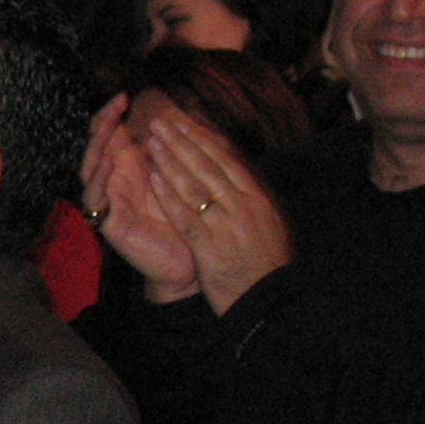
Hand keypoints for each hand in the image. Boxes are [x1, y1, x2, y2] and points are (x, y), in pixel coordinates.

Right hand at [79, 94, 195, 301]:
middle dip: (102, 125)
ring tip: (105, 130)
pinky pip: (96, 200)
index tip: (123, 96)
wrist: (190, 261)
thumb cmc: (184, 217)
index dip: (111, 115)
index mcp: (128, 168)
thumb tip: (169, 114)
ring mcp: (108, 203)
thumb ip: (167, 150)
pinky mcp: (109, 224)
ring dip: (96, 149)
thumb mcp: (177, 175)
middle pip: (96, 148)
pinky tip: (108, 164)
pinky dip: (99, 180)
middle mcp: (114, 182)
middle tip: (113, 107)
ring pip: (89, 171)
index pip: (110, 135)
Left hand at [141, 105, 291, 313]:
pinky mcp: (211, 245)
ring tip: (153, 140)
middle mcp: (244, 205)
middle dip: (183, 140)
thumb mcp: (267, 226)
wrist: (270, 301)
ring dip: (171, 159)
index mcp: (257, 198)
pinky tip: (154, 178)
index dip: (204, 139)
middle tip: (162, 122)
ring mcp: (228, 224)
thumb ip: (251, 201)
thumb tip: (237, 178)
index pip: (227, 160)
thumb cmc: (267, 266)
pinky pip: (186, 214)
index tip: (186, 122)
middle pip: (209, 165)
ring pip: (195, 184)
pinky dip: (169, 194)